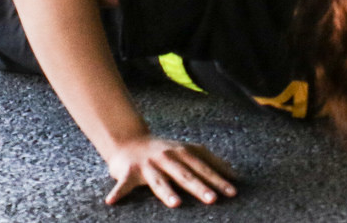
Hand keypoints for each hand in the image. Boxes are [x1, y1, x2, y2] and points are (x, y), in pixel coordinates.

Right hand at [103, 137, 236, 207]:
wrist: (130, 141)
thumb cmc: (165, 151)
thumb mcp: (188, 151)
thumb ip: (210, 160)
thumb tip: (235, 173)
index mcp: (183, 153)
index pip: (204, 168)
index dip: (219, 179)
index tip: (233, 192)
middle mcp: (167, 158)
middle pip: (186, 175)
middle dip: (200, 187)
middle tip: (213, 199)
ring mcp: (148, 165)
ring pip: (159, 181)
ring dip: (167, 192)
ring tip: (176, 203)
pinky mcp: (129, 173)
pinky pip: (122, 185)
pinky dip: (117, 192)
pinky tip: (111, 201)